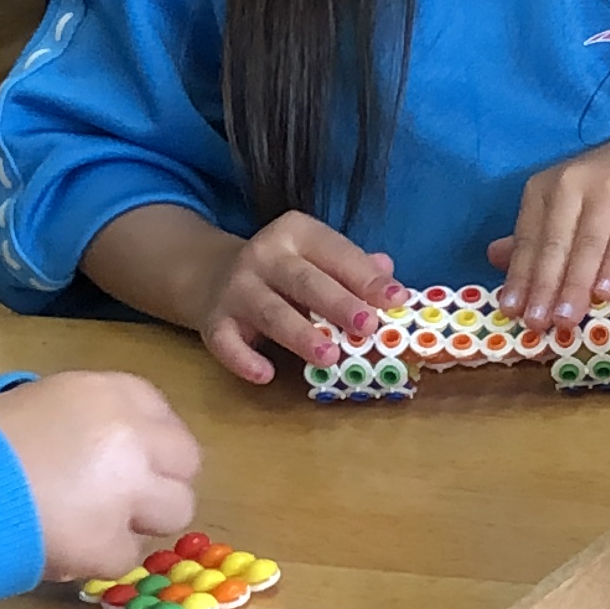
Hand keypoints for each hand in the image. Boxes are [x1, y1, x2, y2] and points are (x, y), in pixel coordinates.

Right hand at [0, 370, 200, 580]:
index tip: (128, 460)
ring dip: (138, 521)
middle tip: (118, 499)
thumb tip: (110, 450)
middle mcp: (132, 434)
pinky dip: (98, 558)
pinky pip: (126, 556)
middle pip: (185, 462)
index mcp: (110, 391)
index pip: (163, 415)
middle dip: (158, 482)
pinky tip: (60, 546)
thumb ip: (87, 420)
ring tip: (87, 524)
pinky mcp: (108, 542)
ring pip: (174, 512)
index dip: (149, 444)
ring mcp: (127, 490)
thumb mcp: (39, 404)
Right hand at [207, 213, 400, 385]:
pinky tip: (266, 375)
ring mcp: (237, 288)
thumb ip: (352, 266)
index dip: (367, 278)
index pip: (336, 252)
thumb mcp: (317, 257)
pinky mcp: (214, 321)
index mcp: (296, 233)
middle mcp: (264, 255)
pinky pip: (227, 342)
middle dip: (338, 303)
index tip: (397, 299)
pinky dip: (244, 359)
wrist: (212, 274)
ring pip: (270, 311)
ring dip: (300, 334)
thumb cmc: (285, 271)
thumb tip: (389, 275)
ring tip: (329, 356)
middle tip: (368, 326)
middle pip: (304, 280)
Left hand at [492, 129, 609, 325]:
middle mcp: (572, 184)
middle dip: (543, 288)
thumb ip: (537, 233)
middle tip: (536, 325)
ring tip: (566, 319)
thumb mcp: (569, 203)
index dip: (519, 279)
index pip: (527, 240)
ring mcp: (609, 191)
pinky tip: (604, 294)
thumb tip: (495, 259)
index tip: (510, 313)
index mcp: (545, 188)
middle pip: (554, 244)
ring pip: (586, 245)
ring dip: (574, 286)